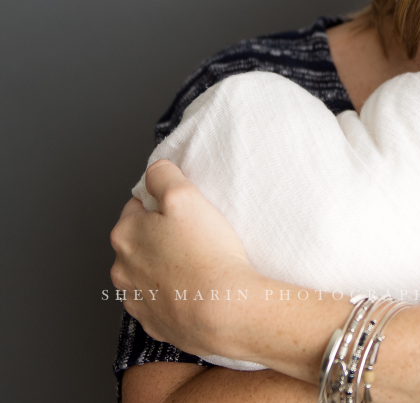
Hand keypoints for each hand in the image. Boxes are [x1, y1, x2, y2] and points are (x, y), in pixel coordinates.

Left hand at [110, 160, 256, 356]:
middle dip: (163, 237)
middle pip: (142, 242)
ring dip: (167, 267)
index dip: (163, 205)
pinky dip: (175, 294)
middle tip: (196, 237)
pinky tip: (197, 289)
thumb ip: (163, 175)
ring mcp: (137, 300)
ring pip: (149, 273)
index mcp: (125, 236)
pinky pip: (162, 301)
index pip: (137, 207)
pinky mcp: (154, 323)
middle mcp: (122, 270)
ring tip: (199, 265)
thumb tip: (155, 170)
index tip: (186, 213)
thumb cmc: (206, 253)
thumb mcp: (185, 196)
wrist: (223, 310)